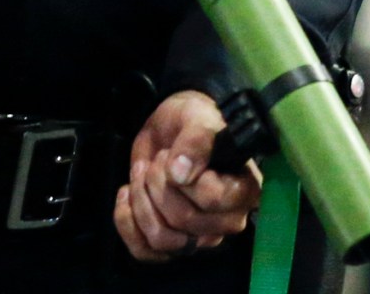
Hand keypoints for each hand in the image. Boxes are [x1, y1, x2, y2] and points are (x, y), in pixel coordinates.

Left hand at [113, 90, 261, 261]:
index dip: (182, 178)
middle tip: (156, 160)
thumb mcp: (197, 117)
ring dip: (140, 202)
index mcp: (244, 191)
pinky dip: (126, 223)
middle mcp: (227, 222)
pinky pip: (144, 252)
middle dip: (155, 183)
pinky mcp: (173, 244)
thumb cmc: (194, 121)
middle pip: (181, 221)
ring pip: (161, 240)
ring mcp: (200, 237)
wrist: (173, 129)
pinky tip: (126, 194)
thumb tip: (180, 173)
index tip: (172, 155)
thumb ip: (196, 139)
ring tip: (141, 174)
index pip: (210, 199)